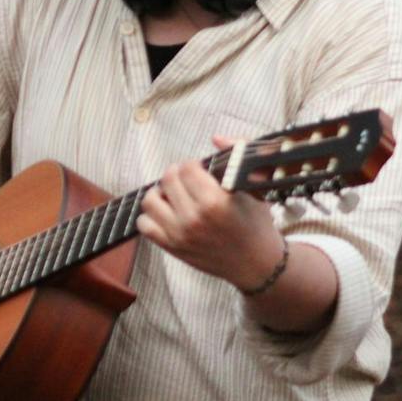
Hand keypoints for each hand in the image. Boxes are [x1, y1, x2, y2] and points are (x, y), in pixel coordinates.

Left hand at [135, 136, 284, 290]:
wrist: (256, 263)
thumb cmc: (256, 222)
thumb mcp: (255, 186)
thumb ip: (238, 154)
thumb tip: (216, 137)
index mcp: (216, 201)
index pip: (186, 167)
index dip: (193, 165)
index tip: (200, 170)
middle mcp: (194, 218)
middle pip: (167, 179)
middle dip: (176, 174)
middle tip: (187, 181)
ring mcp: (180, 235)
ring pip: (150, 200)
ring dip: (160, 193)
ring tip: (174, 195)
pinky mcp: (172, 248)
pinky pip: (144, 224)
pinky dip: (151, 215)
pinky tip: (167, 213)